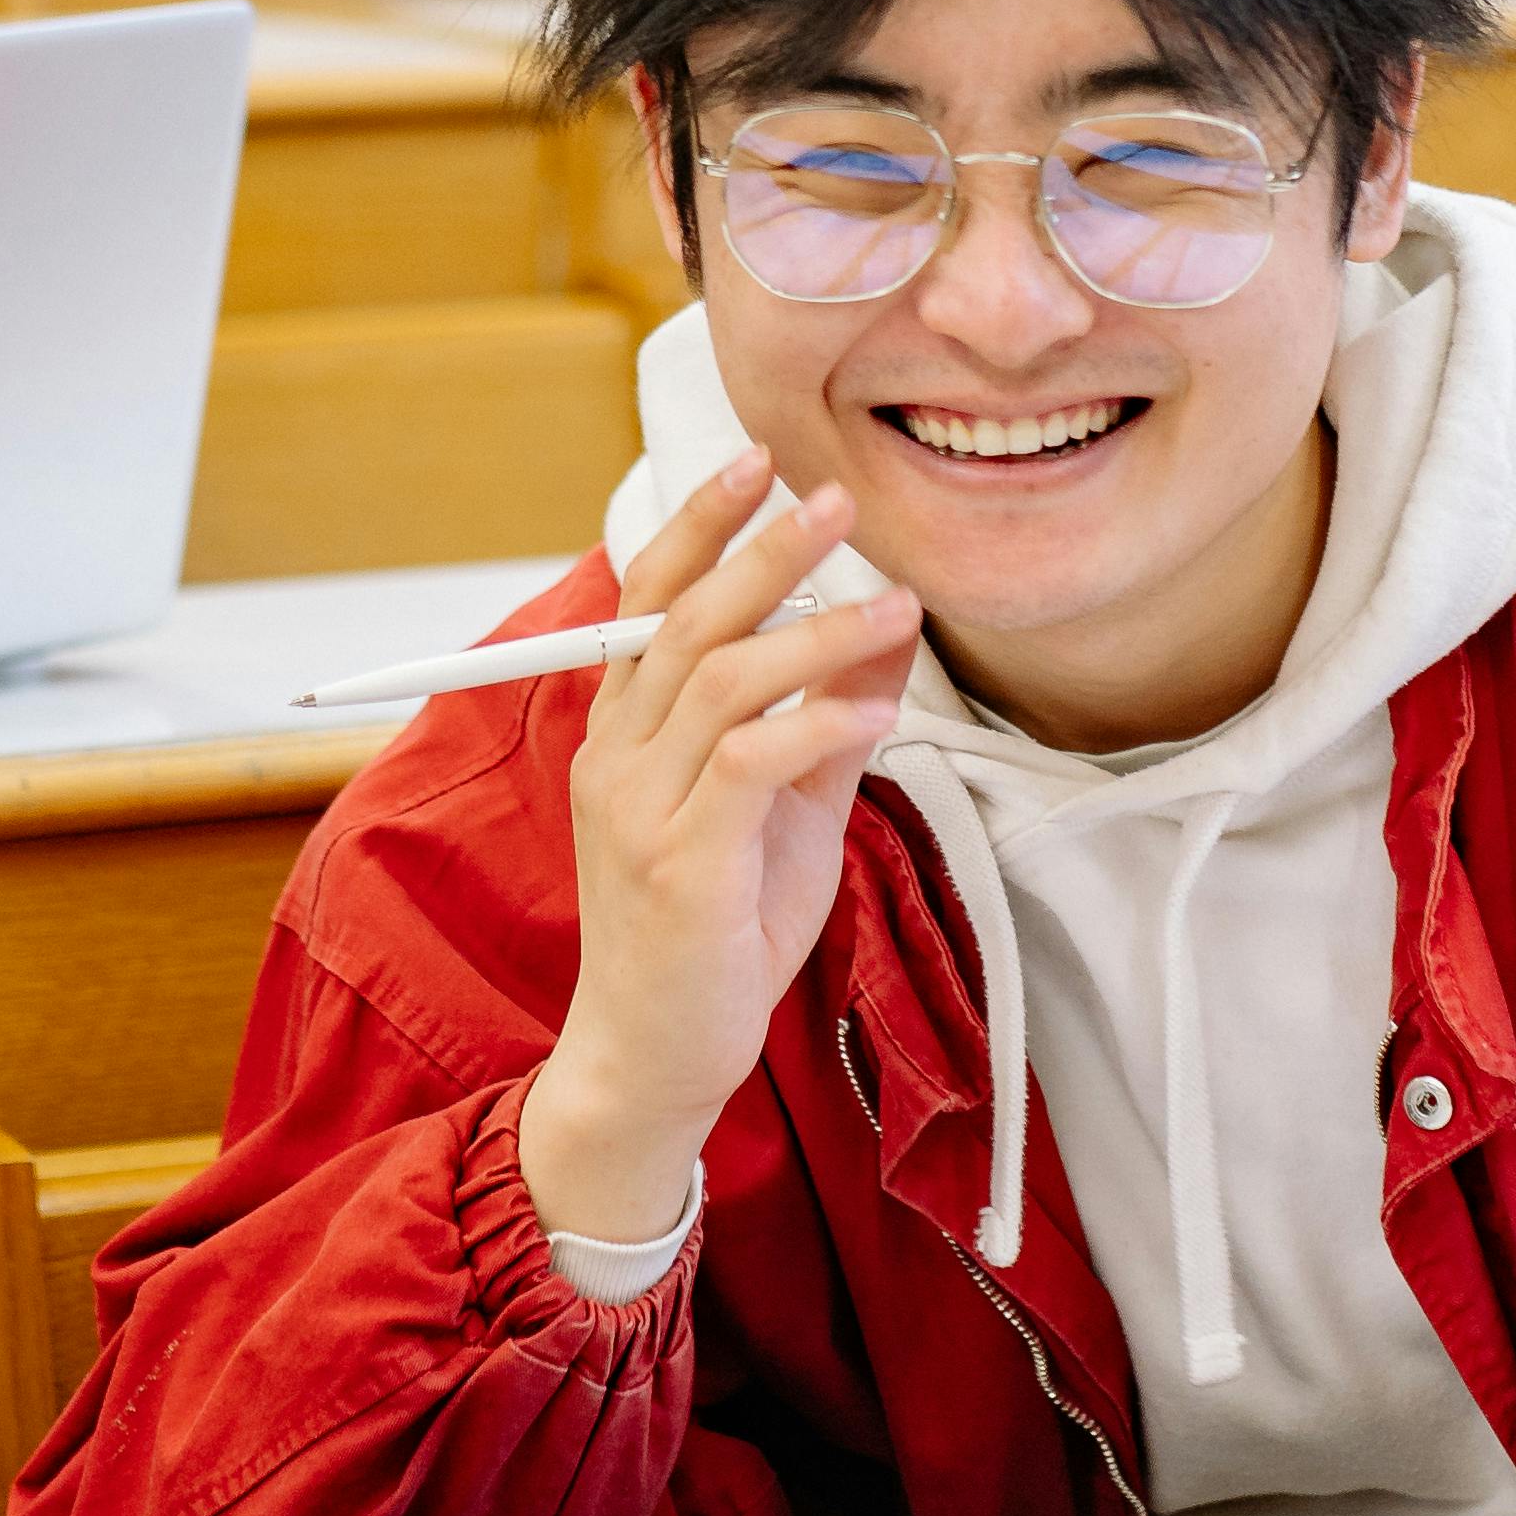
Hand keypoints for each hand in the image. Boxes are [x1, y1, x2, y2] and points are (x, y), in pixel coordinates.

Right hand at [516, 448, 919, 1248]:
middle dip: (765, 551)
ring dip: (818, 636)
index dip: (698, 524)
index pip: (647, 598)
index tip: (756, 461)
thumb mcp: (784, 808)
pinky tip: (874, 716)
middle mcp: (617, 756)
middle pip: (685, 619)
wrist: (655, 1053)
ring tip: (898, 609)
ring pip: (721, 681)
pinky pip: (749, 766)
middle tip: (838, 502)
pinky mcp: (681, 865)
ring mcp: (640, 809)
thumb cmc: (713, 932)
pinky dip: (817, 728)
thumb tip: (888, 627)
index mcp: (624, 731)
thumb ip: (824, 717)